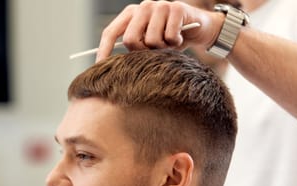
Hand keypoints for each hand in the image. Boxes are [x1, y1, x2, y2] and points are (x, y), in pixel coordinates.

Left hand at [96, 0, 224, 61]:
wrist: (198, 29)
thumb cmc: (168, 40)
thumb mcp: (147, 46)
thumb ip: (132, 50)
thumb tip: (111, 68)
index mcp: (131, 14)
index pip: (111, 32)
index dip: (103, 50)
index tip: (98, 68)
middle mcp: (143, 7)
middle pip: (130, 39)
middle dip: (142, 51)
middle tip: (155, 51)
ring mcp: (160, 5)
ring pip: (151, 40)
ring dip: (162, 48)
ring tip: (169, 43)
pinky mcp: (177, 8)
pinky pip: (169, 36)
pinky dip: (176, 43)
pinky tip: (180, 38)